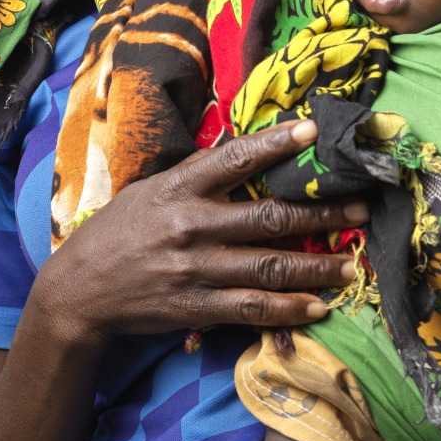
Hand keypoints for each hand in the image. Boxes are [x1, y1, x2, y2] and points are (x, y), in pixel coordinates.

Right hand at [31, 121, 369, 346]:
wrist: (78, 290)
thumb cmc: (118, 232)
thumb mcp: (149, 191)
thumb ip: (195, 177)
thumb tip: (242, 153)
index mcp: (179, 188)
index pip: (235, 159)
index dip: (277, 144)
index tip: (314, 130)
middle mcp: (191, 225)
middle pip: (269, 217)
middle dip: (321, 213)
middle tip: (361, 210)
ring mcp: (196, 269)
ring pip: (270, 266)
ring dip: (317, 267)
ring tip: (352, 265)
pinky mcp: (197, 307)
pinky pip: (253, 308)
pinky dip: (289, 309)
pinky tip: (318, 306)